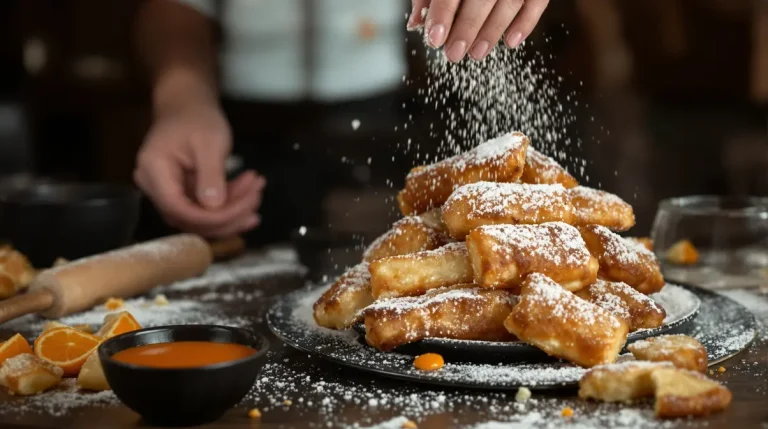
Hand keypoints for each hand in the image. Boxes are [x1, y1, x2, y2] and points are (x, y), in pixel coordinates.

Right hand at [134, 100, 264, 237]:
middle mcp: (154, 187)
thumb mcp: (209, 142)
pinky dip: (229, 204)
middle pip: (190, 219)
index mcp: (154, 172)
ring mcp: (168, 192)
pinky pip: (205, 209)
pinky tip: (251, 193)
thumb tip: (214, 207)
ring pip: (201, 217)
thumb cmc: (197, 118)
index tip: (245, 208)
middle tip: (258, 197)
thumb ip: (210, 175)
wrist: (188, 105)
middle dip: (229, 214)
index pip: (179, 209)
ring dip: (233, 210)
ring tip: (258, 192)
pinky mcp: (182, 194)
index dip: (212, 218)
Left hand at [407, 0, 549, 61]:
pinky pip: (537, 1)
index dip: (443, 13)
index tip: (435, 39)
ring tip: (476, 54)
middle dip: (467, 27)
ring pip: (510, 0)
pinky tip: (510, 42)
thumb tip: (417, 23)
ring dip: (492, 31)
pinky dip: (525, 23)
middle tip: (453, 54)